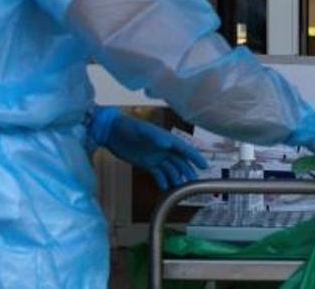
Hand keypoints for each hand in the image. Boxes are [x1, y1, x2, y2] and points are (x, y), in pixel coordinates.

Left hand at [89, 107, 207, 189]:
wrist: (111, 132)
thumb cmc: (126, 126)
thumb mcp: (141, 130)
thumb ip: (155, 136)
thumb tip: (167, 143)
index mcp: (165, 138)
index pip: (184, 149)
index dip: (195, 157)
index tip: (204, 166)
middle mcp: (163, 148)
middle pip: (180, 161)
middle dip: (187, 171)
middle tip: (193, 182)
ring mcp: (155, 156)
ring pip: (171, 169)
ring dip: (176, 177)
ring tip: (179, 188)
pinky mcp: (146, 163)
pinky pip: (159, 173)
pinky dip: (163, 180)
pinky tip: (165, 188)